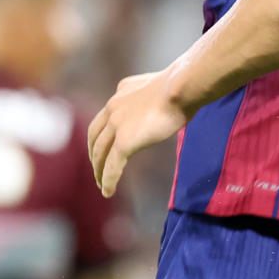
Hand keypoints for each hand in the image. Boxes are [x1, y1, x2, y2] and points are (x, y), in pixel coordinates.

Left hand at [87, 70, 189, 197]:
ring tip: (101, 185)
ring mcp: (116, 124)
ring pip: (100, 153)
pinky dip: (108, 180)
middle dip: (95, 154)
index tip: (105, 146)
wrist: (181, 87)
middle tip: (98, 169)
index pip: (106, 116)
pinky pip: (112, 165)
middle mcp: (113, 106)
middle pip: (95, 136)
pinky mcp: (124, 141)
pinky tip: (108, 192)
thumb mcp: (163, 88)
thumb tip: (169, 102)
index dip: (101, 134)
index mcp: (122, 91)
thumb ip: (156, 97)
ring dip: (99, 170)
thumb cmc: (183, 86)